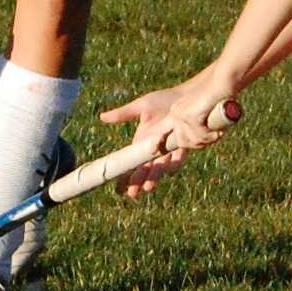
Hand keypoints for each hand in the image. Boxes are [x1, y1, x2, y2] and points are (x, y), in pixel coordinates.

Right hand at [99, 78, 232, 199]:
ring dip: (154, 177)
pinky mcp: (184, 145)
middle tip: (132, 195)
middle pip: (145, 169)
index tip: (118, 189)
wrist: (189, 95)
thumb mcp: (142, 105)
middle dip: (138, 182)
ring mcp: (170, 148)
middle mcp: (156, 147)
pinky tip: (169, 171)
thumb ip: (123, 113)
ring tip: (148, 187)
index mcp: (143, 140)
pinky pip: (178, 158)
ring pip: (160, 167)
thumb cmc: (165, 100)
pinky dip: (174, 164)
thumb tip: (101, 117)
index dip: (125, 176)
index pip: (132, 162)